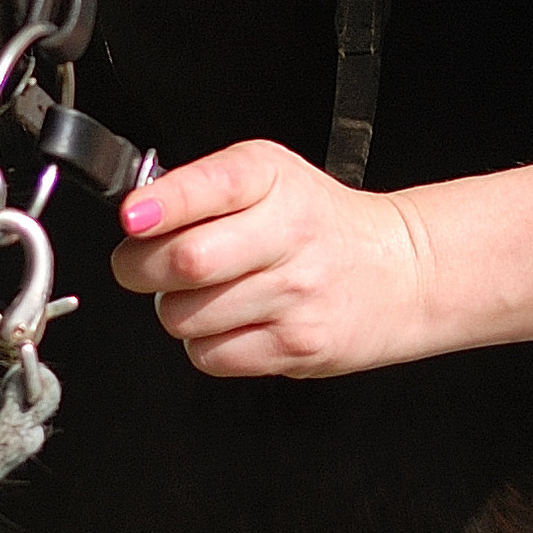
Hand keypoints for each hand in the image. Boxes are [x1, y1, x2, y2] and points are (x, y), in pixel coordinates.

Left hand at [112, 139, 431, 377]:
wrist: (398, 271)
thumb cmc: (319, 223)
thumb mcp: (267, 177)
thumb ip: (198, 187)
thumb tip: (134, 216)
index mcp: (272, 179)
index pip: (210, 186)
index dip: (162, 204)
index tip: (134, 216)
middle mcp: (288, 233)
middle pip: (185, 260)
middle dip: (140, 267)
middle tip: (144, 264)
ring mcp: (294, 294)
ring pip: (184, 315)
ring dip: (175, 308)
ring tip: (208, 293)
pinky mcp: (295, 346)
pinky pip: (209, 355)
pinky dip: (205, 343)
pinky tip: (233, 321)